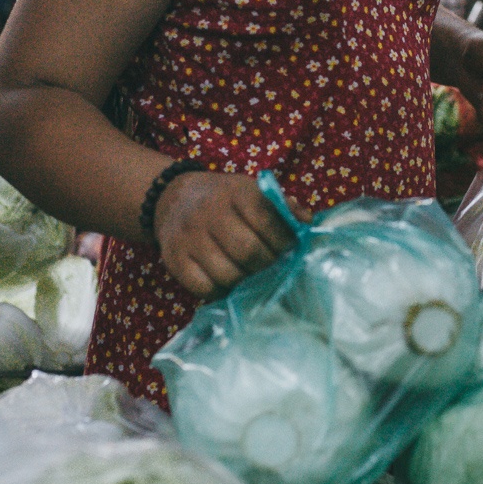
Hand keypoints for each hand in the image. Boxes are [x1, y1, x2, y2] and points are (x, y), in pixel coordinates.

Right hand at [153, 171, 304, 297]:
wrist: (174, 199)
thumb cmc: (225, 200)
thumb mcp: (252, 192)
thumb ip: (283, 208)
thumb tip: (308, 226)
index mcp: (235, 192)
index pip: (267, 221)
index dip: (284, 243)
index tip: (293, 254)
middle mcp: (209, 212)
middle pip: (248, 251)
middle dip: (268, 267)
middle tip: (276, 272)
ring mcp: (189, 237)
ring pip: (226, 273)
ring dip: (246, 283)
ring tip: (254, 279)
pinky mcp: (174, 259)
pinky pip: (203, 287)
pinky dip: (221, 291)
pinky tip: (229, 284)